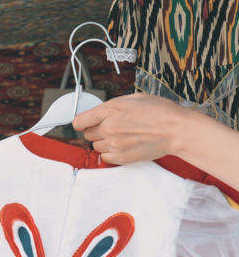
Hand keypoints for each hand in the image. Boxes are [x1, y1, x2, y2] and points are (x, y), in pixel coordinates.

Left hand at [72, 93, 191, 164]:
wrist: (177, 130)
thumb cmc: (160, 112)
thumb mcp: (134, 98)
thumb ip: (112, 106)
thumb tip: (97, 113)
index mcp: (111, 110)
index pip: (79, 121)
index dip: (81, 122)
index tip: (85, 123)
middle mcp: (109, 128)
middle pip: (87, 134)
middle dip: (96, 130)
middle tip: (113, 126)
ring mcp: (114, 144)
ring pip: (95, 146)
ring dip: (104, 141)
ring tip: (122, 135)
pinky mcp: (120, 157)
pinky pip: (104, 157)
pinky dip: (110, 152)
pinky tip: (123, 145)